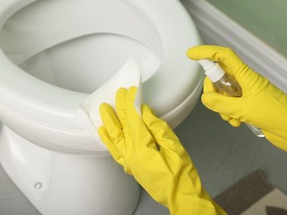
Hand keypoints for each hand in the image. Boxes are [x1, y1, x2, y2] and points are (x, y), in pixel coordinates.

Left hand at [98, 87, 224, 214]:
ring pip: (113, 138)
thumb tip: (144, 111)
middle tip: (118, 93)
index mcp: (141, 147)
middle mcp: (130, 154)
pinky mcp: (130, 167)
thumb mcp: (174, 146)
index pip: (133, 118)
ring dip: (108, 122)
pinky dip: (108, 140)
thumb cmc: (182, 174)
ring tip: (104, 109)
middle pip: (122, 125)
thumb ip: (157, 127)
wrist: (181, 196)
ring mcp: (128, 162)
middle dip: (119, 107)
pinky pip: (114, 151)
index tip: (130, 90)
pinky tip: (104, 132)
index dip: (130, 102)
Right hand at [187, 45, 286, 176]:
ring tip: (232, 116)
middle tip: (215, 101)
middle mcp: (245, 81)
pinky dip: (229, 114)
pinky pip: (230, 105)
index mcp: (245, 75)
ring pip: (223, 94)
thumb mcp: (243, 109)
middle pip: (219, 77)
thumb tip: (206, 98)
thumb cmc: (276, 114)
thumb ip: (220, 103)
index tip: (192, 54)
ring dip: (222, 107)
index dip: (206, 52)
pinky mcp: (248, 105)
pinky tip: (238, 121)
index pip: (223, 56)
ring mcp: (246, 93)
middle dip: (213, 91)